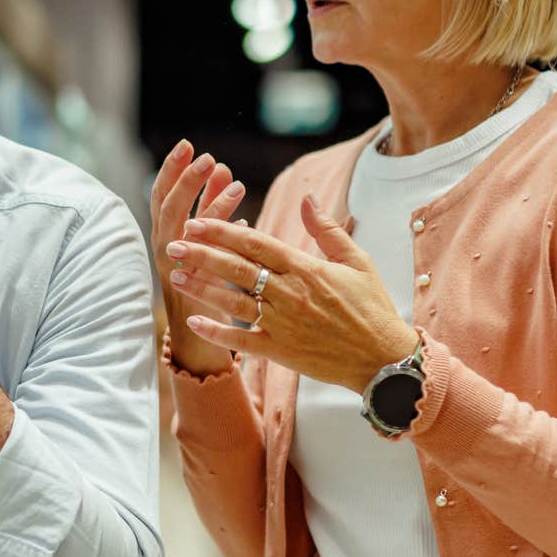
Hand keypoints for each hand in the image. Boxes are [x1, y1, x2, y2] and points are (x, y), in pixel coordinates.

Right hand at [149, 140, 246, 375]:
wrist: (201, 339)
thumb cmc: (206, 285)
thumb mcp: (207, 242)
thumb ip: (214, 205)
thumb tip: (223, 169)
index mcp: (166, 235)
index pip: (162, 195)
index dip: (172, 169)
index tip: (189, 144)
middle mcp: (165, 249)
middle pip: (166, 207)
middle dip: (183, 179)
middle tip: (204, 156)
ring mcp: (176, 271)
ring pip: (181, 230)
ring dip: (203, 202)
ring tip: (228, 176)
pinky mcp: (193, 288)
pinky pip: (204, 259)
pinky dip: (220, 236)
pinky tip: (242, 216)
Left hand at [165, 194, 417, 391]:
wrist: (384, 359)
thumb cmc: (372, 307)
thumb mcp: (357, 262)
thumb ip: (327, 229)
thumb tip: (307, 197)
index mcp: (307, 269)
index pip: (257, 244)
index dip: (224, 232)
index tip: (197, 222)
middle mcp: (291, 294)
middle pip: (238, 270)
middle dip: (202, 255)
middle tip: (173, 244)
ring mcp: (284, 324)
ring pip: (235, 302)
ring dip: (203, 289)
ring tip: (176, 277)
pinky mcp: (282, 351)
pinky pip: (244, 341)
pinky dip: (219, 333)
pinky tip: (195, 323)